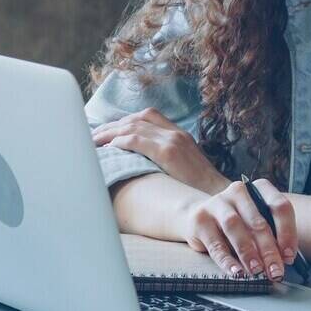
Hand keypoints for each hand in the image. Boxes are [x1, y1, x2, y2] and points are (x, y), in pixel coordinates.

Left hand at [92, 107, 229, 195]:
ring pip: (133, 126)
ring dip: (110, 132)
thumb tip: (140, 163)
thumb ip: (166, 159)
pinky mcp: (168, 151)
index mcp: (179, 134)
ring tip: (94, 141)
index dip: (125, 120)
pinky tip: (109, 148)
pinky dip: (120, 141)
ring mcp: (172, 140)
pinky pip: (137, 140)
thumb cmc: (198, 188)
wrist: (217, 195)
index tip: (109, 130)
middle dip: (112, 125)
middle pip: (137, 118)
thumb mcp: (184, 167)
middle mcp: (175, 133)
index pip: (148, 115)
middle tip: (94, 136)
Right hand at [177, 179, 298, 281]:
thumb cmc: (238, 223)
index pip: (279, 206)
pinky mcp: (200, 220)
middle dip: (269, 250)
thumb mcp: (256, 223)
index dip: (287, 232)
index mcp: (259, 188)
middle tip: (275, 271)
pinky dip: (227, 260)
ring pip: (235, 227)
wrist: (199, 216)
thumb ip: (271, 237)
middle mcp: (238, 191)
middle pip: (258, 221)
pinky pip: (215, 243)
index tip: (289, 256)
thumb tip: (284, 260)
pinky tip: (236, 271)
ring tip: (256, 271)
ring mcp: (217, 203)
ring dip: (248, 252)